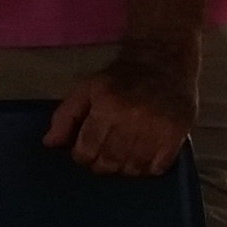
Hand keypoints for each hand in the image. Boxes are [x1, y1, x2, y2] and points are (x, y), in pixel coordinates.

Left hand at [45, 51, 194, 177]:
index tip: (87, 150)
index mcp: (106, 104)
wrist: (164, 58)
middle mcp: (131, 117)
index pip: (86, 150)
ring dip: (125, 167)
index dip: (83, 155)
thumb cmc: (122, 77)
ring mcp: (156, 127)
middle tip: (106, 153)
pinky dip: (149, 167)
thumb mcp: (88, 88)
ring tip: (126, 154)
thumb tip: (49, 143)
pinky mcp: (176, 134)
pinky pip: (158, 167)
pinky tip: (146, 155)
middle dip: (103, 163)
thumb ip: (66, 116)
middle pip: (109, 162)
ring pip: (133, 168)